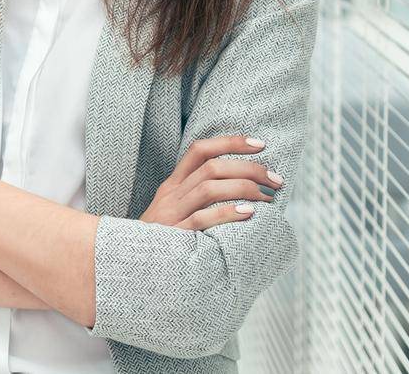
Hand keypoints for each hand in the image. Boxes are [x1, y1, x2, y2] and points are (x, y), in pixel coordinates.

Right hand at [140, 135, 282, 229]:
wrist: (133, 266)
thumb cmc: (164, 240)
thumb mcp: (174, 212)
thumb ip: (198, 198)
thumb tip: (242, 188)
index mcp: (173, 186)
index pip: (199, 151)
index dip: (230, 142)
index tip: (259, 144)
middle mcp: (172, 195)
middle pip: (211, 168)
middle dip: (249, 169)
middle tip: (275, 180)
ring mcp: (172, 214)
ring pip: (209, 188)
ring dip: (244, 188)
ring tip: (268, 197)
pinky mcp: (176, 235)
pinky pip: (202, 219)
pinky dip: (227, 213)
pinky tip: (249, 213)